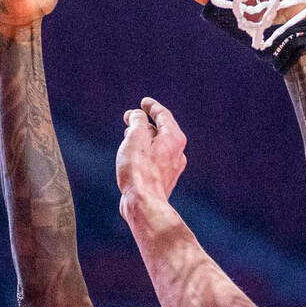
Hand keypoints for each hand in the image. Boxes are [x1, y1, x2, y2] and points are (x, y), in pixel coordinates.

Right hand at [116, 98, 187, 214]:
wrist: (144, 204)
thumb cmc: (139, 170)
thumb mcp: (135, 138)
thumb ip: (137, 121)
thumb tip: (138, 116)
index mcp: (174, 138)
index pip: (163, 115)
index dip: (152, 107)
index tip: (144, 102)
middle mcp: (177, 152)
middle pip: (161, 130)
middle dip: (144, 123)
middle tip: (129, 118)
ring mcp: (172, 168)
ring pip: (157, 146)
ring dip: (143, 138)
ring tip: (128, 134)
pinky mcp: (163, 180)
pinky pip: (155, 159)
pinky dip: (144, 152)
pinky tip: (133, 155)